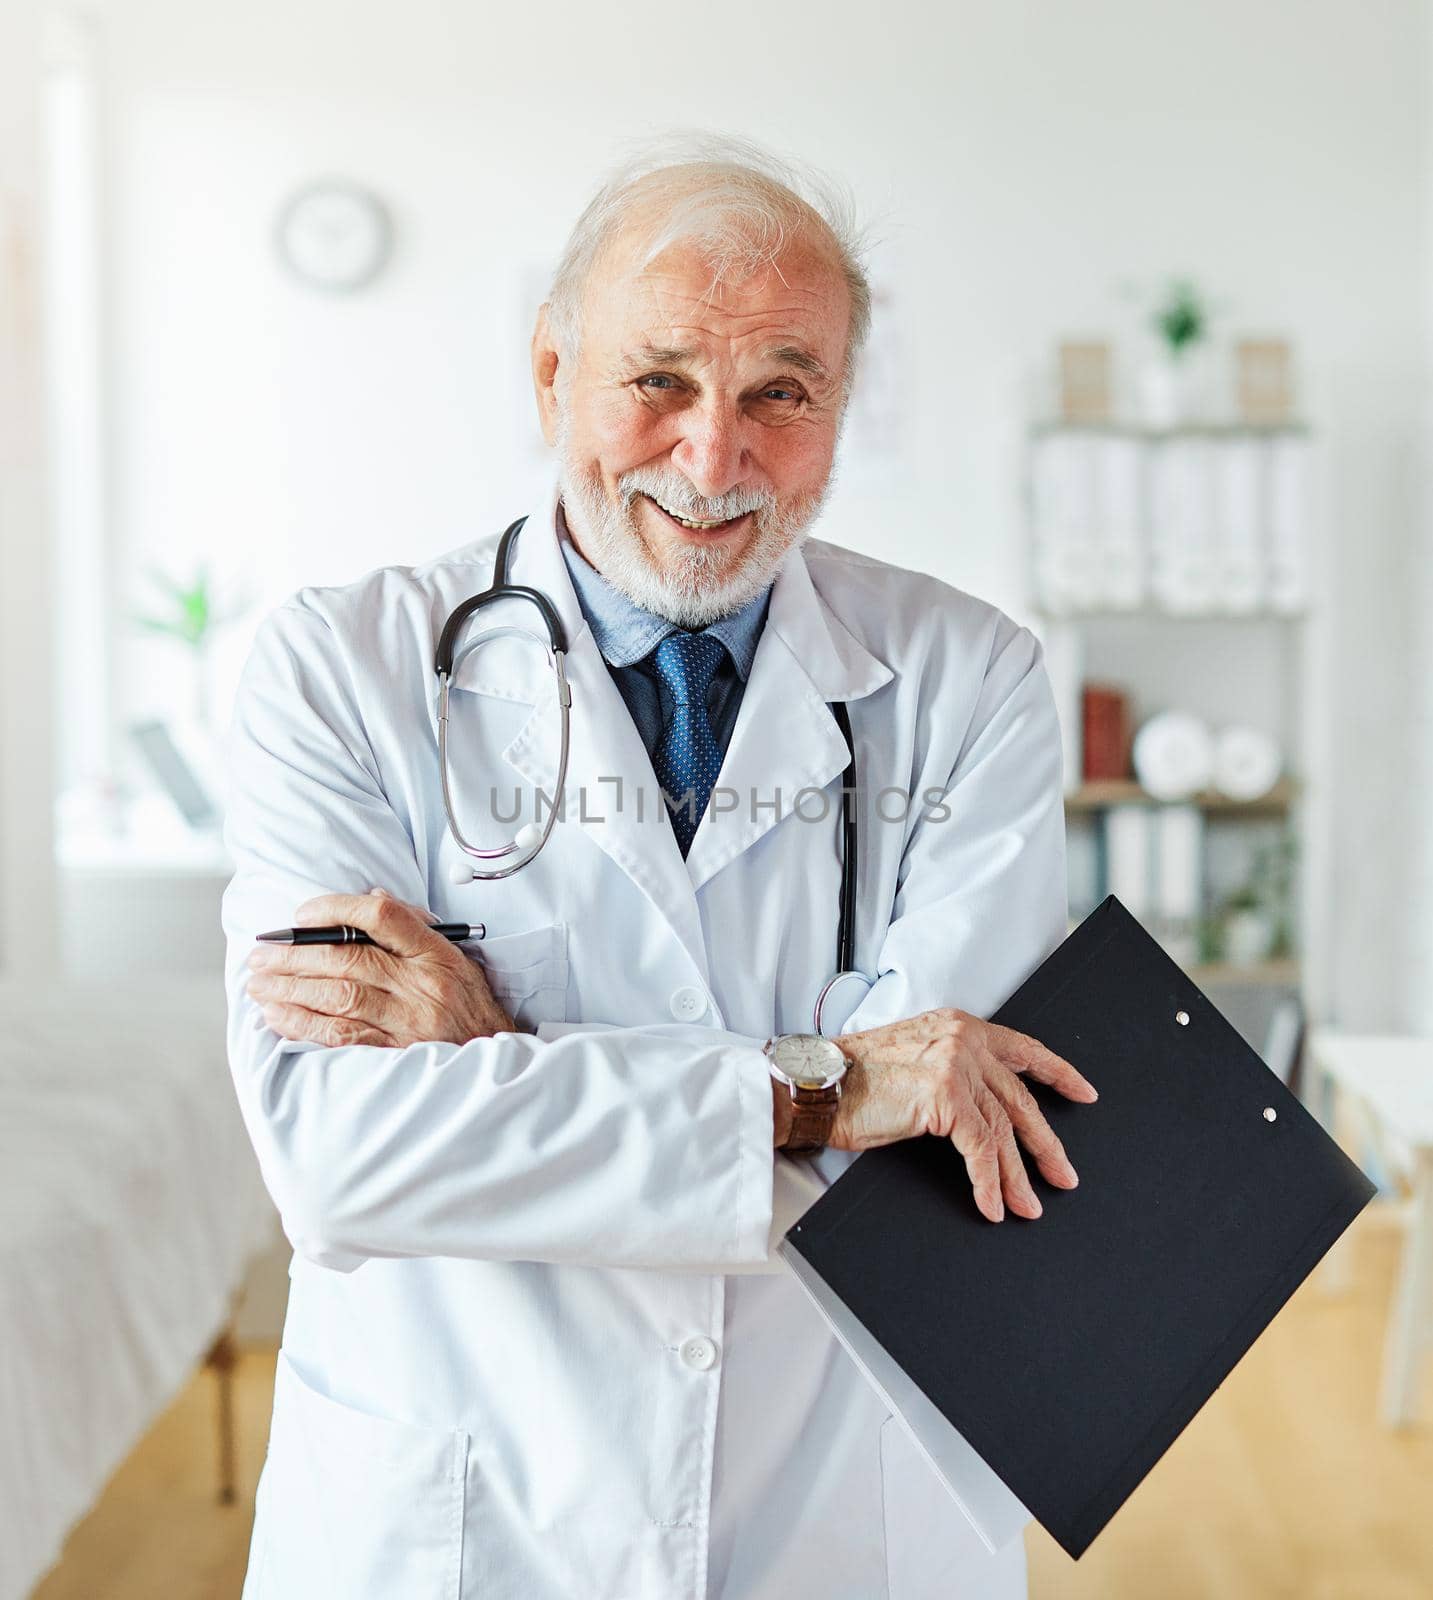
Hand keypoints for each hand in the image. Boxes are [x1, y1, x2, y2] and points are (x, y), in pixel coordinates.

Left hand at [246, 887, 516, 1047]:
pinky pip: (340, 1038)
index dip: (335, 909)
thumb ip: (412, 928)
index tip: (301, 916)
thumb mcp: (455, 957)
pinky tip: (278, 1017)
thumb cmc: (469, 1004)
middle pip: (348, 959)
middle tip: (260, 955)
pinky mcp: (394, 1055)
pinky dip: (303, 1026)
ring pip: (338, 998)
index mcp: (435, 954)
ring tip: (258, 985)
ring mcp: (408, 1023)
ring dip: (290, 990)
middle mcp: (421, 986)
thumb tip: (369, 898)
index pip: (382, 916)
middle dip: (294, 956)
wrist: (493, 1057)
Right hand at [829, 1008, 1097, 1223]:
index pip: (1022, 1049)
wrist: (820, 1081)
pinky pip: (980, 1150)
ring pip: (1003, 1131)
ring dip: (1017, 1176)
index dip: (1058, 1073)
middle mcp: (964, 1040)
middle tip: (1063, 1174)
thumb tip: (980, 1111)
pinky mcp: (946, 1098)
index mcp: (959, 1027)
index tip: (1082, 1092)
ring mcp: (957, 1067)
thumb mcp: (914, 1056)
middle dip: (1045, 1144)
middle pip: (1019, 1099)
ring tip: (1028, 1206)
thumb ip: (950, 1069)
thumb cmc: (853, 1075)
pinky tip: (993, 1204)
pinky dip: (989, 1183)